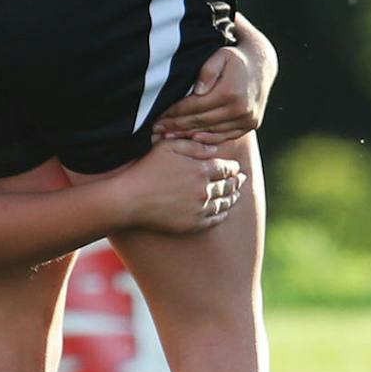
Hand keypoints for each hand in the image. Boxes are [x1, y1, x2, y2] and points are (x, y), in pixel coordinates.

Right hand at [123, 138, 242, 233]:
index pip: (227, 168)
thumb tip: (216, 150)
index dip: (233, 167)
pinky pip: (214, 220)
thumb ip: (195, 146)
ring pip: (224, 203)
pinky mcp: (191, 224)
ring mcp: (199, 209)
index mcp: (202, 170)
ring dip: (232, 198)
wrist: (129, 199)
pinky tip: (224, 211)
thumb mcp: (168, 147)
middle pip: (228, 186)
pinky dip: (222, 214)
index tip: (235, 167)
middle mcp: (205, 191)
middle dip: (236, 181)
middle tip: (241, 179)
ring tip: (236, 194)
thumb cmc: (146, 168)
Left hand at [153, 40, 274, 142]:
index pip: (194, 106)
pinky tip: (191, 138)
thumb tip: (197, 91)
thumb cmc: (235, 58)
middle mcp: (240, 109)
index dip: (174, 113)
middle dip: (176, 126)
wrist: (262, 65)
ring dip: (188, 135)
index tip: (157, 117)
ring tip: (168, 136)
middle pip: (200, 121)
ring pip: (211, 132)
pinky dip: (207, 138)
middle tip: (156, 130)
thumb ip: (207, 71)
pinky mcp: (251, 125)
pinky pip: (225, 136)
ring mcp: (247, 119)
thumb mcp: (220, 55)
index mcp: (230, 92)